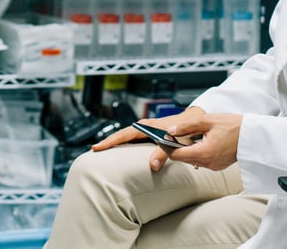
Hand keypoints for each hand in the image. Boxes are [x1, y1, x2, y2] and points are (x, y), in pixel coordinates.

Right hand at [92, 106, 209, 171]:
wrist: (193, 121)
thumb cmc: (184, 130)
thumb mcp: (174, 142)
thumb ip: (163, 153)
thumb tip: (152, 166)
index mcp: (145, 126)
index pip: (122, 135)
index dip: (109, 142)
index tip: (97, 148)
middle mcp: (143, 127)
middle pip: (120, 136)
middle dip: (107, 143)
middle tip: (94, 151)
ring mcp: (145, 131)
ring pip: (125, 138)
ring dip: (115, 144)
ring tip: (102, 152)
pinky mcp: (149, 135)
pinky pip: (132, 141)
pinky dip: (124, 145)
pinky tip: (119, 152)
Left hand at [163, 111, 243, 171]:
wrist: (254, 135)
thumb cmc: (234, 126)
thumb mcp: (208, 120)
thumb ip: (187, 126)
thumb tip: (171, 131)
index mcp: (204, 153)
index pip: (177, 155)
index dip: (166, 146)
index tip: (161, 138)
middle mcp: (208, 163)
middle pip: (183, 158)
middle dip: (174, 148)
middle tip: (170, 135)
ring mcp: (214, 166)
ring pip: (192, 160)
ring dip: (185, 151)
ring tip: (182, 137)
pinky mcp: (218, 165)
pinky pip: (202, 161)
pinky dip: (196, 153)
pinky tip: (197, 142)